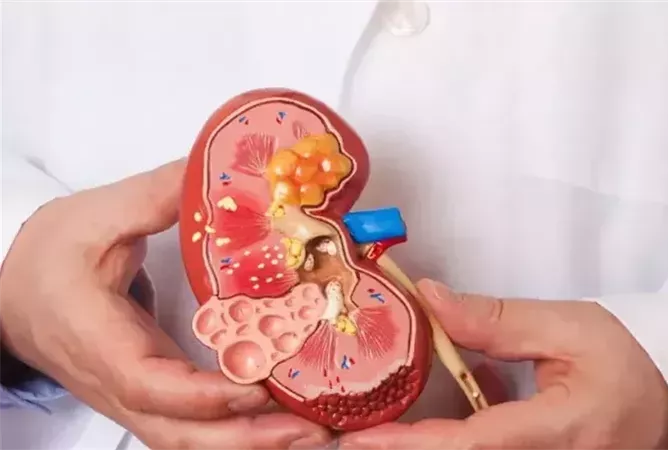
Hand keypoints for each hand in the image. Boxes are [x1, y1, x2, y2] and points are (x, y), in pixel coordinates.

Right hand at [0, 160, 331, 449]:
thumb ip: (157, 195)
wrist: (14, 295)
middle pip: (180, 433)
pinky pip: (195, 427)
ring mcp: (137, 396)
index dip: (204, 394)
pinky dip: (238, 434)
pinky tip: (283, 422)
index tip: (257, 384)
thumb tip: (217, 170)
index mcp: (96, 339)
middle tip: (310, 429)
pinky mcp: (154, 394)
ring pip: (190, 440)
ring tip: (312, 432)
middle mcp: (118, 382)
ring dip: (250, 443)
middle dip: (246, 438)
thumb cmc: (47, 259)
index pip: (150, 385)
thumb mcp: (97, 216)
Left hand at [340, 280, 667, 449]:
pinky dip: (456, 437)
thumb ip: (493, 319)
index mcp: (556, 433)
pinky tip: (436, 415)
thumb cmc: (636, 359)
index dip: (407, 446)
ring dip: (423, 443)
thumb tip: (428, 299)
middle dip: (403, 449)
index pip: (467, 446)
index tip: (357, 439)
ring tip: (374, 424)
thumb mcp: (568, 327)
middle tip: (346, 432)